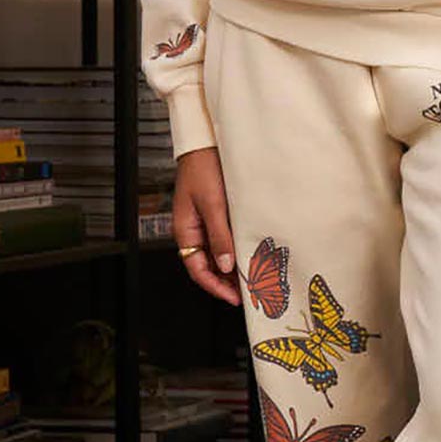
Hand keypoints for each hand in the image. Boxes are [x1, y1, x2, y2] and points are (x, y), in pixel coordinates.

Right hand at [172, 147, 240, 305]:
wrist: (206, 143)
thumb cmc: (203, 168)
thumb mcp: (213, 204)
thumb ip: (220, 235)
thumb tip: (226, 265)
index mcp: (185, 230)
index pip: (197, 269)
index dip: (215, 286)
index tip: (234, 297)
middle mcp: (194, 230)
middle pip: (209, 265)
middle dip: (227, 281)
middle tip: (250, 291)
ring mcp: (206, 223)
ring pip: (219, 254)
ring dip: (234, 266)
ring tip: (255, 276)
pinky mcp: (218, 214)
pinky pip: (226, 238)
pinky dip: (237, 248)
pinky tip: (252, 253)